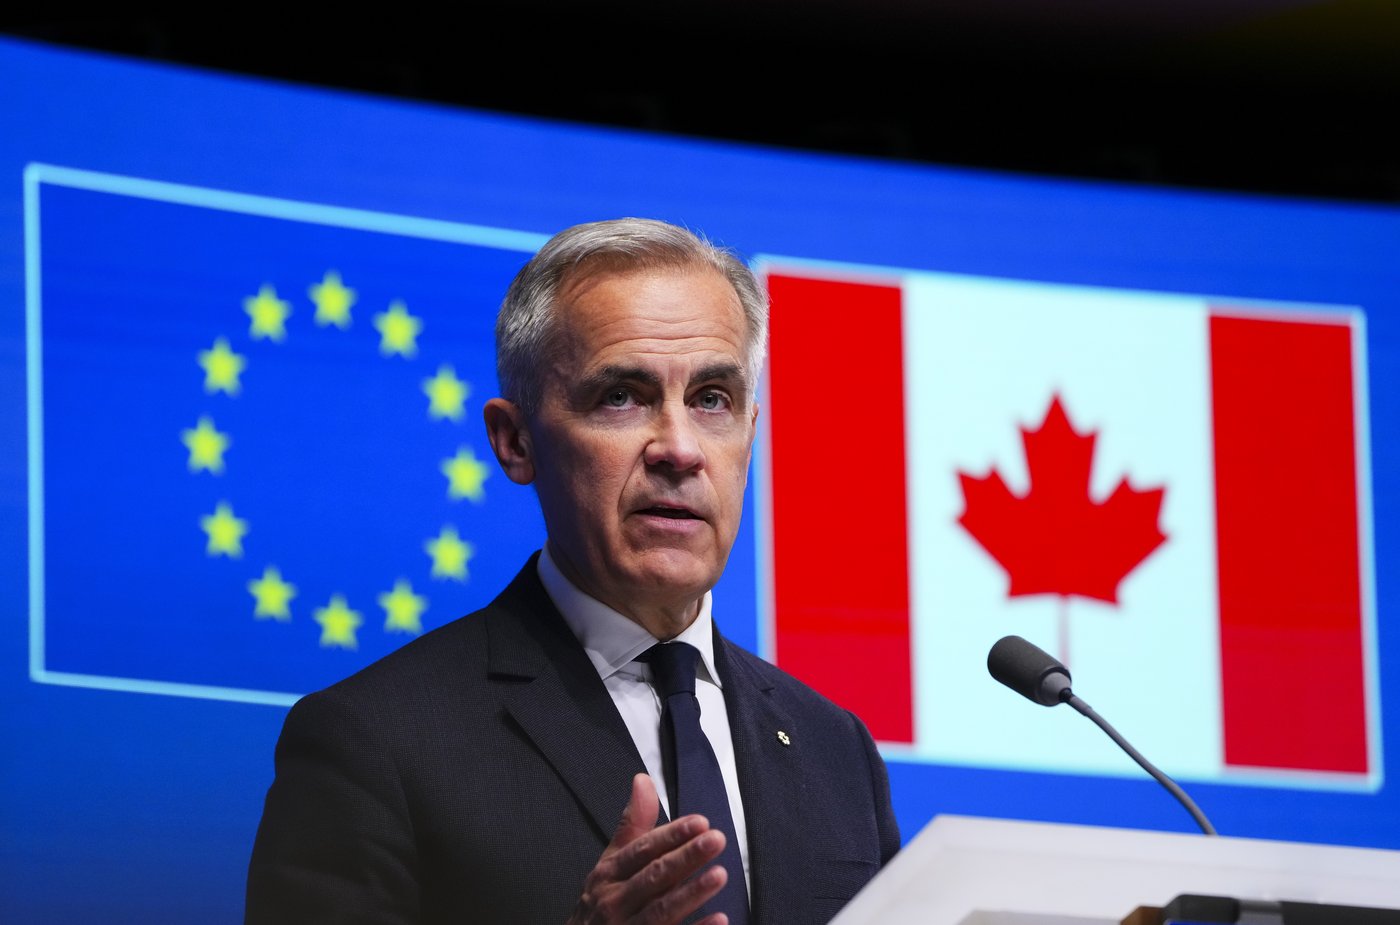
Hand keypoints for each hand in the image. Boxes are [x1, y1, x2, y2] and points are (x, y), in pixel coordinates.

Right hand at [567, 773, 729, 924]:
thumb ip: (632, 825)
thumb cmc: (600, 903)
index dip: (671, 835)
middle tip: (715, 840)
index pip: (642, 850)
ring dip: (691, 893)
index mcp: (608, 874)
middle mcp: (614, 902)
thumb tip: (643, 781)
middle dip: (685, 858)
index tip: (699, 822)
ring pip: (661, 911)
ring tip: (719, 875)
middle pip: (653, 877)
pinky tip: (718, 919)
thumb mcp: (611, 862)